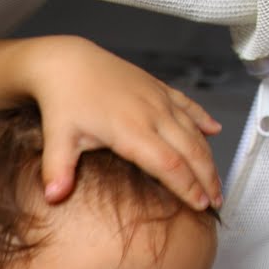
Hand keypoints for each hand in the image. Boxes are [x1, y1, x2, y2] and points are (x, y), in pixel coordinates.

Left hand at [26, 36, 222, 210]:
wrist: (66, 61)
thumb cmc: (63, 100)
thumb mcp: (57, 137)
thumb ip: (58, 169)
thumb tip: (52, 198)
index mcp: (130, 129)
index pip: (169, 164)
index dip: (187, 186)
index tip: (199, 206)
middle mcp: (151, 112)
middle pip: (190, 150)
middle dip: (207, 178)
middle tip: (216, 203)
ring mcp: (157, 98)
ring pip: (194, 130)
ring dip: (208, 156)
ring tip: (216, 182)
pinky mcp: (158, 88)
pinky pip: (188, 105)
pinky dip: (203, 119)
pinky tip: (214, 131)